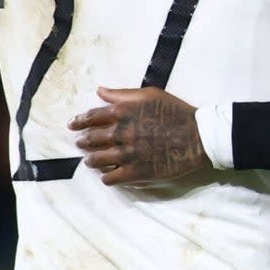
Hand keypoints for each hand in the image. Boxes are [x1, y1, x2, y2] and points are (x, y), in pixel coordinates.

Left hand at [68, 86, 209, 184]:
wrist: (197, 136)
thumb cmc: (174, 111)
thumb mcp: (149, 94)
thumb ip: (122, 94)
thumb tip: (100, 91)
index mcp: (122, 112)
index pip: (91, 117)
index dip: (79, 121)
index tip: (73, 125)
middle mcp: (120, 133)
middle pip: (91, 139)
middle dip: (83, 141)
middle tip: (81, 143)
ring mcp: (126, 155)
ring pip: (96, 160)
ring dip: (91, 160)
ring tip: (90, 160)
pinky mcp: (135, 173)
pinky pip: (110, 178)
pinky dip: (105, 176)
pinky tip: (106, 175)